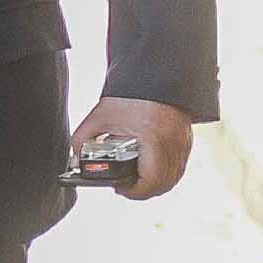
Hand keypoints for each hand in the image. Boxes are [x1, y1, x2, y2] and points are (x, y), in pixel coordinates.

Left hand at [71, 98, 194, 202]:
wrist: (154, 71)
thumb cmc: (130, 93)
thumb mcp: (100, 116)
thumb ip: (82, 139)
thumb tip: (76, 160)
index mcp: (154, 139)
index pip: (150, 182)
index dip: (133, 191)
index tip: (119, 188)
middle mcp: (173, 143)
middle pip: (164, 184)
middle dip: (143, 190)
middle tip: (126, 186)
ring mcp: (183, 141)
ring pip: (174, 176)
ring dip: (156, 182)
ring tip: (137, 179)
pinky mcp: (186, 137)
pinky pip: (179, 164)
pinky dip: (166, 171)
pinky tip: (151, 167)